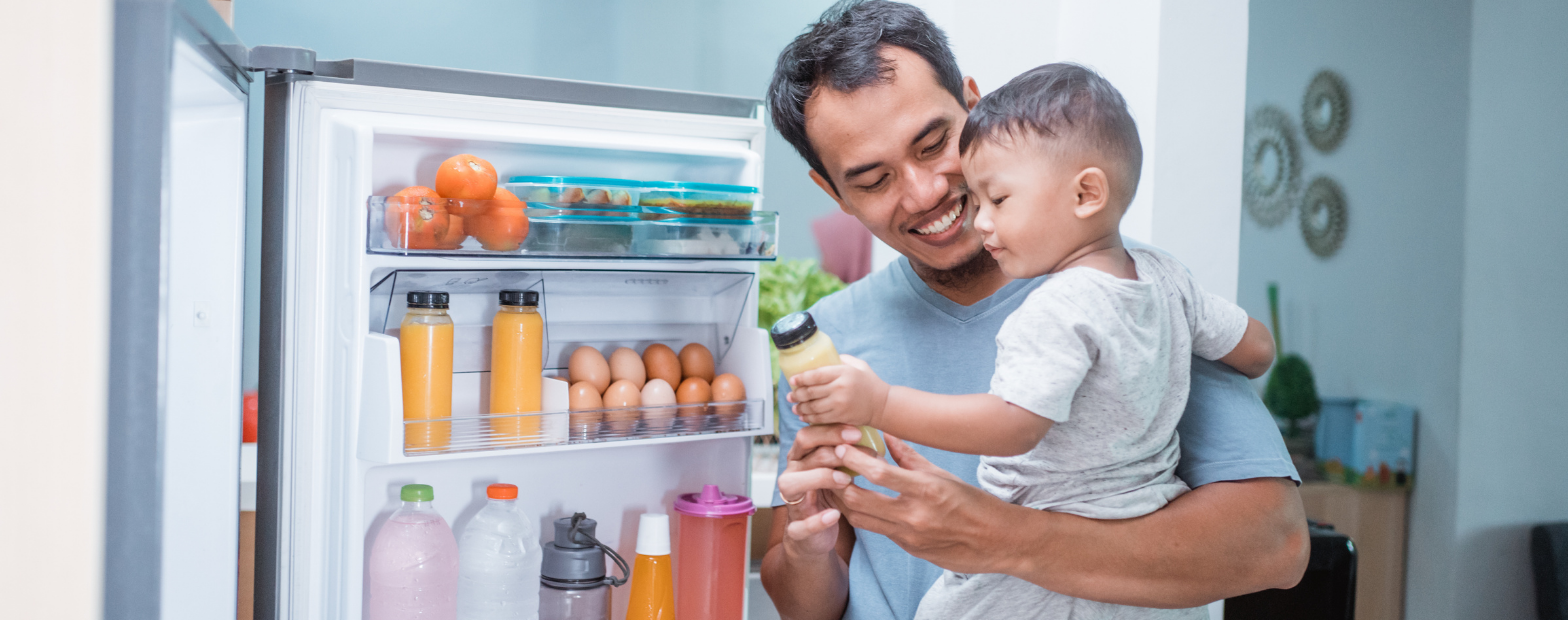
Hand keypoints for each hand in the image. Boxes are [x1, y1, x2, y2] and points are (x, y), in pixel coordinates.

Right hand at [775, 424, 860, 557]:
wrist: (817, 537)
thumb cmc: (831, 497)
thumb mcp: (840, 472)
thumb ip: (848, 454)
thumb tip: (875, 433)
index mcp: (801, 459)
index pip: (808, 435)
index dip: (831, 431)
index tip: (858, 432)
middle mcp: (792, 475)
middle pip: (803, 452)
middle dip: (832, 449)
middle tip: (859, 451)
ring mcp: (791, 502)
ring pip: (793, 483)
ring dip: (821, 478)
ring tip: (846, 480)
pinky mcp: (796, 530)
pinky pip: (801, 525)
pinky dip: (817, 520)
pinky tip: (835, 515)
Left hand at [787, 355, 890, 426]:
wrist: (883, 404)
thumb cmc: (870, 382)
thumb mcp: (859, 365)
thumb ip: (841, 360)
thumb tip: (823, 358)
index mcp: (843, 372)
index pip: (816, 375)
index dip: (801, 378)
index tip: (792, 380)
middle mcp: (840, 388)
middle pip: (811, 391)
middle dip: (797, 394)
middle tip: (790, 395)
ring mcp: (840, 403)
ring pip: (813, 406)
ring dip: (800, 407)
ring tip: (794, 406)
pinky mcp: (841, 416)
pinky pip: (820, 418)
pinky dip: (809, 418)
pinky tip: (803, 416)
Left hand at [832, 435, 1031, 575]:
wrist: (997, 541)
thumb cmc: (972, 502)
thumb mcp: (942, 474)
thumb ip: (910, 456)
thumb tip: (886, 434)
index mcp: (926, 490)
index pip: (879, 473)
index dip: (854, 460)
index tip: (841, 448)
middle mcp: (914, 515)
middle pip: (859, 500)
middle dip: (838, 483)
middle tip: (830, 468)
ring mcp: (909, 536)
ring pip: (861, 519)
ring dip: (845, 502)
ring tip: (837, 485)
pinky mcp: (908, 549)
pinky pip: (877, 531)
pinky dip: (864, 516)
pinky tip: (858, 504)